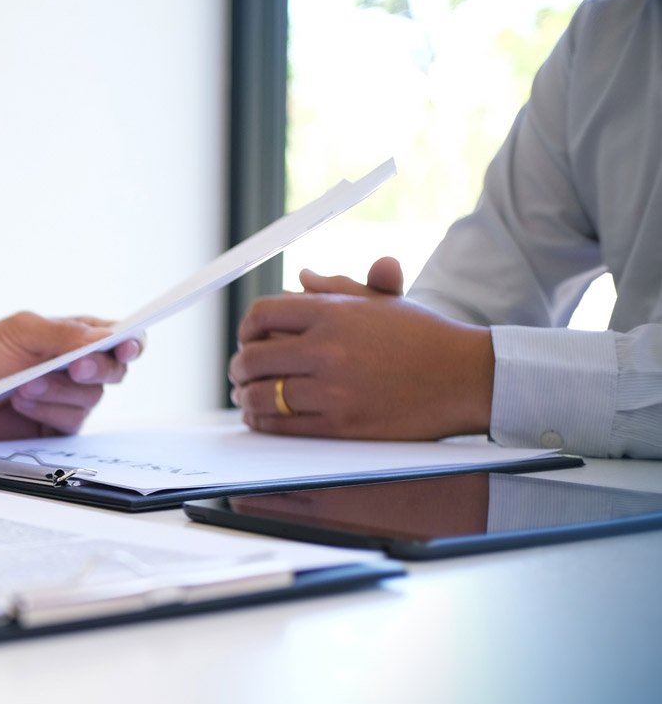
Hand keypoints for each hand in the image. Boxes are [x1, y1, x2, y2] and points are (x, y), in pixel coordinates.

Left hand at [0, 311, 143, 439]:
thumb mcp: (21, 330)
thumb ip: (63, 333)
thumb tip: (104, 338)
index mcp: (79, 336)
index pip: (122, 337)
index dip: (132, 343)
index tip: (126, 346)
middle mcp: (81, 368)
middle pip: (114, 371)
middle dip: (96, 370)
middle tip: (74, 367)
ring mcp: (70, 399)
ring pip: (90, 400)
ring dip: (58, 392)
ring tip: (23, 385)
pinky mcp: (55, 427)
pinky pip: (68, 423)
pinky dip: (45, 411)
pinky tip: (22, 402)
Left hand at [228, 257, 494, 439]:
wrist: (465, 377)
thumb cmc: (424, 337)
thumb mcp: (382, 302)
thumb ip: (337, 289)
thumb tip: (302, 278)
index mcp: (334, 312)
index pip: (262, 314)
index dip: (245, 329)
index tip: (246, 339)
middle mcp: (328, 348)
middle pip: (252, 357)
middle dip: (239, 367)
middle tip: (239, 373)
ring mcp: (333, 389)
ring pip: (261, 395)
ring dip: (245, 398)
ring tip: (246, 397)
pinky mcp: (341, 425)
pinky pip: (281, 426)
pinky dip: (262, 423)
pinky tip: (261, 418)